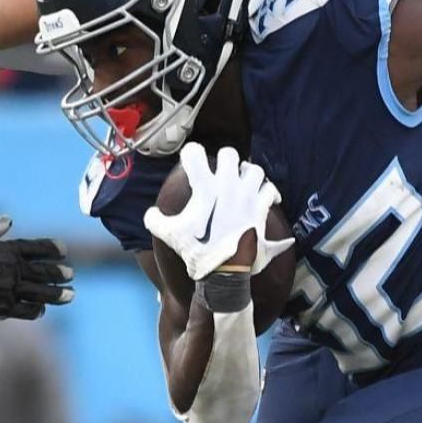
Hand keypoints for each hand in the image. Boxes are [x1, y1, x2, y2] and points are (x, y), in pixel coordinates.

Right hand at [0, 216, 75, 320]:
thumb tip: (8, 221)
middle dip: (58, 274)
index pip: (36, 249)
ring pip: (39, 294)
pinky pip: (23, 311)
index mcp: (6, 250)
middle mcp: (11, 271)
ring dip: (55, 295)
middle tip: (71, 275)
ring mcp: (7, 291)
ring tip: (70, 295)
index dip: (51, 249)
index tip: (63, 250)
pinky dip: (35, 310)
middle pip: (42, 273)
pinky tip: (41, 310)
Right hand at [143, 143, 293, 280]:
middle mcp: (227, 185)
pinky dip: (269, 192)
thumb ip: (155, 220)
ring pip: (254, 169)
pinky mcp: (262, 208)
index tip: (192, 160)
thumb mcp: (169, 235)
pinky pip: (270, 189)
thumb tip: (151, 214)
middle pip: (229, 154)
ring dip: (249, 174)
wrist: (226, 270)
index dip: (191, 154)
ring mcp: (247, 195)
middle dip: (225, 160)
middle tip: (222, 171)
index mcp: (204, 187)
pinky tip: (265, 198)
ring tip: (244, 182)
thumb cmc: (198, 252)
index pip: (194, 152)